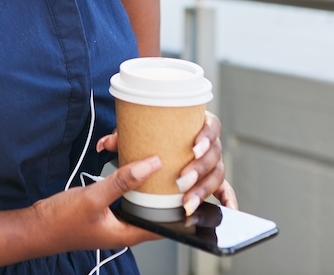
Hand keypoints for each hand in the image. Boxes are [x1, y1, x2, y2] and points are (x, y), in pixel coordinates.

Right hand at [31, 156, 164, 251]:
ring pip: (135, 200)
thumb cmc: (60, 221)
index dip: (177, 208)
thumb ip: (122, 181)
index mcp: (126, 233)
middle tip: (168, 168)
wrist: (34, 226)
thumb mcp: (93, 198)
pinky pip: (121, 196)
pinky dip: (125, 181)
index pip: (163, 225)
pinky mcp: (102, 212)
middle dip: (159, 190)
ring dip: (141, 183)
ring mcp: (112, 220)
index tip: (186, 186)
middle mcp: (122, 228)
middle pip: (151, 210)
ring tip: (149, 163)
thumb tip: (150, 165)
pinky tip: (124, 167)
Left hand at [95, 111, 237, 214]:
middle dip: (200, 169)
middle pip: (214, 155)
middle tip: (183, 180)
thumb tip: (105, 145)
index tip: (193, 147)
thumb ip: (122, 137)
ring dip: (204, 190)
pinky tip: (229, 209)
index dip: (206, 136)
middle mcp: (209, 143)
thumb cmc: (151, 134)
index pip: (211, 126)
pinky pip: (225, 190)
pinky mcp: (211, 180)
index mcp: (197, 124)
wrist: (156, 140)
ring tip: (187, 202)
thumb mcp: (136, 134)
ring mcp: (212, 163)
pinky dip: (228, 199)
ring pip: (217, 175)